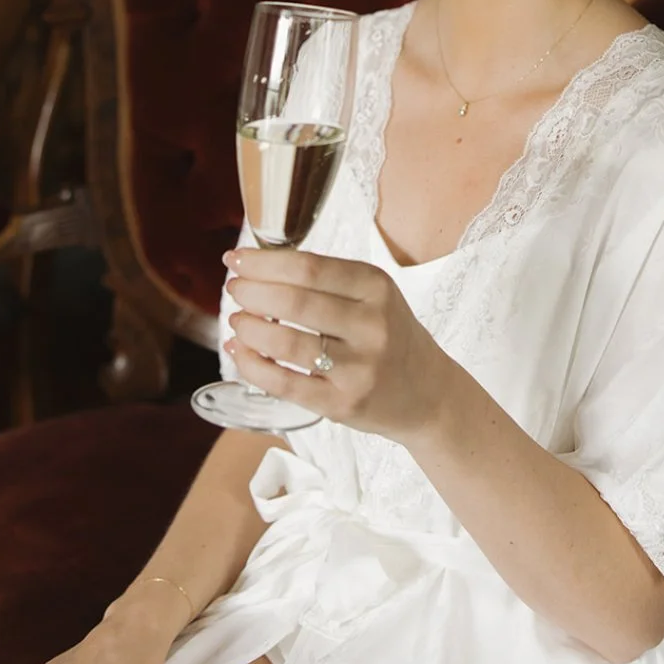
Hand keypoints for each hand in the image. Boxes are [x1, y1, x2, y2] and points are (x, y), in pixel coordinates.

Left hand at [224, 247, 449, 440]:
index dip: (264, 262)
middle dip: (251, 292)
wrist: (428, 395)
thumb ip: (326, 280)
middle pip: (295, 302)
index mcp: (377, 288)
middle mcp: (372, 325)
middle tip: (234, 289)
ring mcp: (359, 368)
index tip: (237, 260)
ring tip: (237, 320)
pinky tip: (239, 352)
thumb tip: (259, 266)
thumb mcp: (374, 296)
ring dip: (248, 328)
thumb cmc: (390, 336)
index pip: (310, 267)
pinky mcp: (343, 404)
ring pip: (286, 342)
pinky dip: (252, 365)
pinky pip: (284, 383)